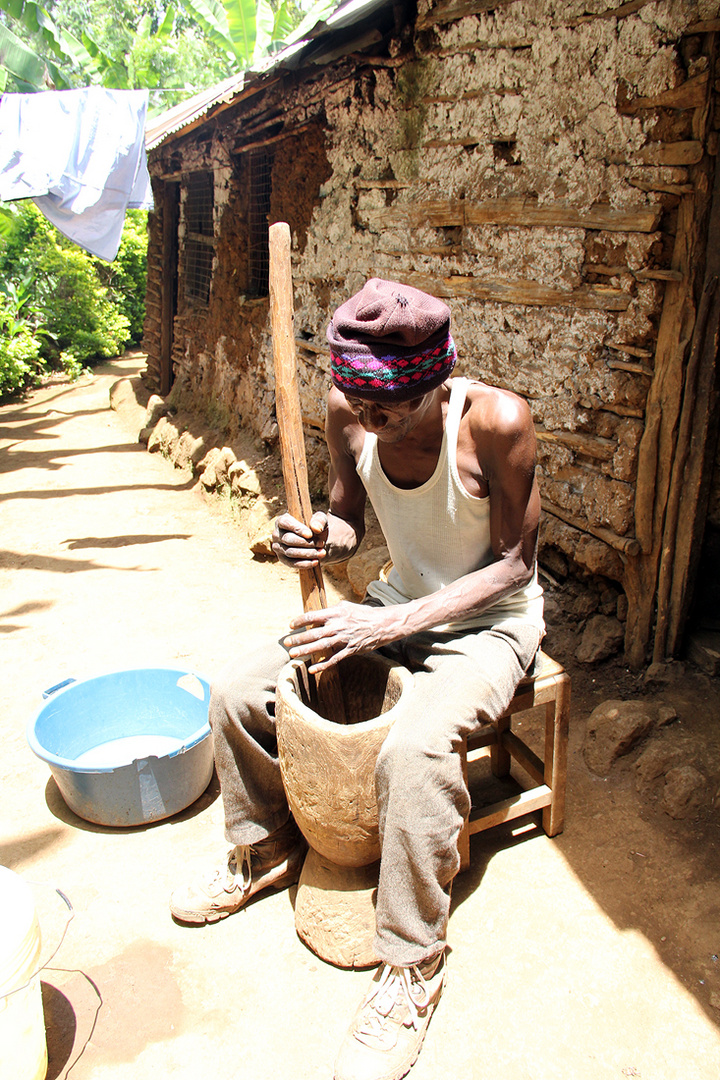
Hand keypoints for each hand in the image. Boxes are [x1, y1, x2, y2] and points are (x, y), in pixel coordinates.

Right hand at [272, 511, 327, 567]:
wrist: (316, 541)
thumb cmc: (315, 527)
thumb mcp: (320, 520)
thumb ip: (319, 520)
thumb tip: (316, 528)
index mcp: (282, 521)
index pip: (285, 523)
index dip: (297, 529)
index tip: (310, 535)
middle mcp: (277, 534)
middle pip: (288, 539)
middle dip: (306, 543)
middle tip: (321, 544)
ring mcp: (278, 548)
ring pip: (291, 552)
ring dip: (308, 554)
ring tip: (322, 553)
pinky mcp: (283, 559)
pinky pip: (291, 563)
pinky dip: (304, 564)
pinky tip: (315, 562)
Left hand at [283, 601, 397, 671]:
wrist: (383, 624)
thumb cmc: (363, 614)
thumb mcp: (346, 607)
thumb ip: (332, 610)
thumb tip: (318, 614)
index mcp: (336, 613)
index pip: (313, 616)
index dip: (300, 621)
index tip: (291, 626)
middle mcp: (338, 626)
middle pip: (313, 633)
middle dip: (298, 638)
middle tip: (286, 643)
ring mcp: (344, 639)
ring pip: (321, 646)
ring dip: (305, 650)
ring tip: (293, 655)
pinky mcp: (350, 650)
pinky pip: (334, 659)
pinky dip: (323, 665)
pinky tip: (312, 669)